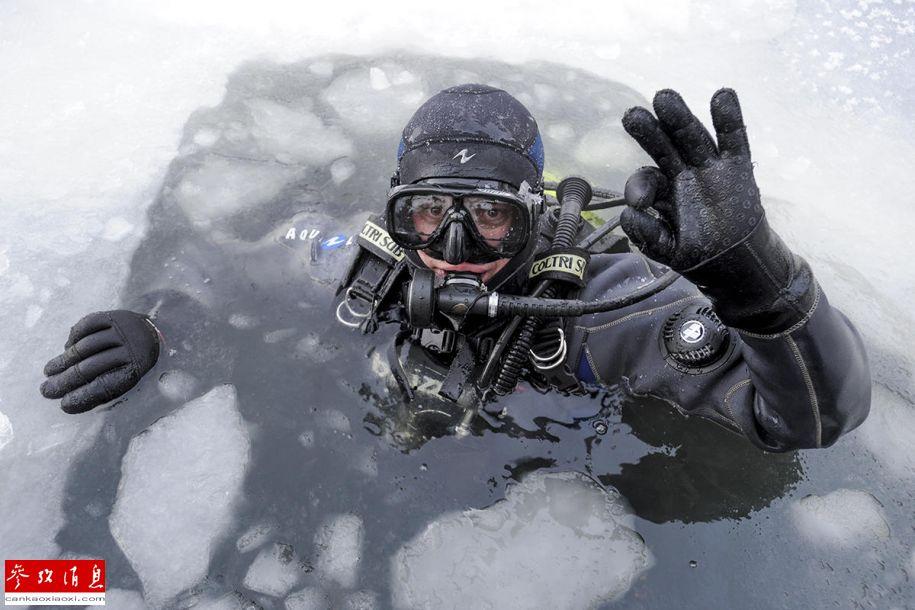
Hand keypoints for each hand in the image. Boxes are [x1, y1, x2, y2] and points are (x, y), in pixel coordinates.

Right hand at [40, 310, 160, 412]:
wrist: (150, 333)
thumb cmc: (130, 363)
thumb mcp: (125, 377)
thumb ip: (103, 388)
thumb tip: (69, 401)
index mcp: (134, 370)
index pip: (104, 386)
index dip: (82, 396)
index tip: (63, 404)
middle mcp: (129, 350)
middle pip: (89, 368)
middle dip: (64, 382)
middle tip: (46, 390)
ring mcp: (121, 331)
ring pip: (84, 348)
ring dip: (63, 361)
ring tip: (50, 371)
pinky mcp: (112, 316)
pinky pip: (86, 327)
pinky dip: (73, 339)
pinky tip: (67, 349)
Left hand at [619, 89, 815, 332]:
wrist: (738, 263)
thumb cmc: (699, 252)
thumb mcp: (668, 249)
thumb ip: (648, 235)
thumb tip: (629, 215)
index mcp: (665, 192)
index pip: (648, 179)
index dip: (640, 184)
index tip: (637, 199)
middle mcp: (684, 174)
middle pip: (665, 147)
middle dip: (649, 131)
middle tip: (632, 115)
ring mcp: (710, 169)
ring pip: (693, 137)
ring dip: (679, 118)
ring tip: (663, 97)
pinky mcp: (738, 168)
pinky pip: (734, 139)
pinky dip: (729, 119)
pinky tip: (722, 95)